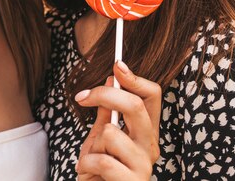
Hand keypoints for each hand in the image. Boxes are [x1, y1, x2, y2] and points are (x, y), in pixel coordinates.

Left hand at [74, 61, 160, 179]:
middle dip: (104, 95)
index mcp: (146, 131)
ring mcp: (144, 165)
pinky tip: (89, 173)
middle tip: (81, 97)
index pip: (152, 96)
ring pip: (111, 133)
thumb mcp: (99, 138)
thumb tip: (111, 80)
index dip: (135, 78)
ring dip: (92, 146)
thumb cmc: (100, 172)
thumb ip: (107, 112)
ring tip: (91, 161)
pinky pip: (102, 160)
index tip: (116, 65)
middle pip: (135, 105)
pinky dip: (87, 164)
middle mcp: (151, 146)